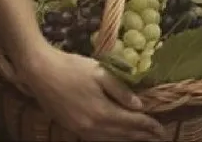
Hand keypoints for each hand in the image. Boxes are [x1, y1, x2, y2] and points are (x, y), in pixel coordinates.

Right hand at [26, 47, 165, 141]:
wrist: (41, 72)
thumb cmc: (72, 68)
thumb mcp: (99, 73)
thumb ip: (120, 90)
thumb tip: (139, 105)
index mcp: (101, 111)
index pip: (130, 122)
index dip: (147, 126)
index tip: (161, 129)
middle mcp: (92, 126)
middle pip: (122, 134)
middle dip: (141, 136)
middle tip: (158, 136)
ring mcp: (81, 130)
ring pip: (110, 139)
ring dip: (128, 139)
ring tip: (142, 138)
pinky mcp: (72, 128)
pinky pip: (98, 138)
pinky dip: (112, 138)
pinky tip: (117, 135)